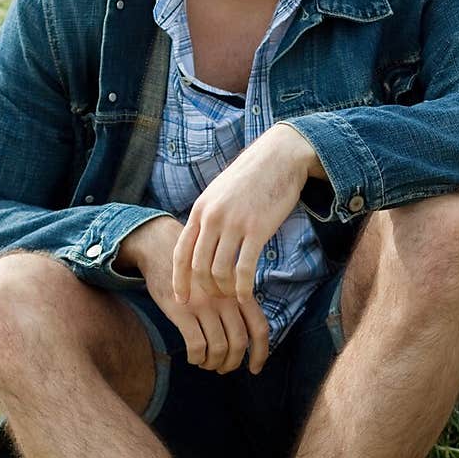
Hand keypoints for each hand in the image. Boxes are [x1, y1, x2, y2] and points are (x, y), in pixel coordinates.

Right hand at [117, 215, 269, 373]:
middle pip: (239, 342)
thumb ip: (233, 300)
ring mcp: (204, 304)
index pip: (259, 328)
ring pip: (219, 348)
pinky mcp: (182, 311)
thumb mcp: (220, 279)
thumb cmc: (191, 269)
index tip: (254, 369)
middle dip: (232, 363)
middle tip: (223, 368)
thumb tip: (243, 338)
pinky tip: (193, 357)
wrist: (160, 247)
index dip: (261, 353)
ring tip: (206, 363)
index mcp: (238, 291)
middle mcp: (225, 298)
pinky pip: (197, 345)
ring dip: (213, 363)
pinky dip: (197, 358)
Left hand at [172, 124, 320, 304]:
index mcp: (200, 210)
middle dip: (205, 290)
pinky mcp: (257, 229)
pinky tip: (246, 296)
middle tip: (216, 299)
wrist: (279, 157)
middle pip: (199, 267)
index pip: (182, 253)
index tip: (181, 300)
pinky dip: (242, 288)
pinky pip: (244, 268)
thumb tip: (200, 240)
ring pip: (219, 271)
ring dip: (224, 290)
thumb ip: (208, 216)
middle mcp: (212, 218)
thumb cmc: (251, 177)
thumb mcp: (219, 192)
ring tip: (232, 296)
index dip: (179, 280)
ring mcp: (234, 224)